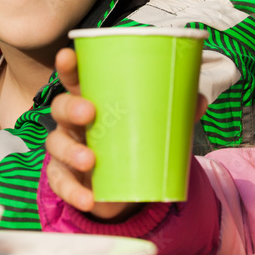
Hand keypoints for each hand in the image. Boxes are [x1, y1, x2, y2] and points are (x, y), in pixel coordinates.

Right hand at [45, 48, 207, 220]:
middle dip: (71, 107)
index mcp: (92, 100)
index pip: (75, 78)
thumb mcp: (153, 126)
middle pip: (61, 108)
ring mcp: (66, 149)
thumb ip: (174, 112)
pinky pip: (61, 182)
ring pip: (56, 144)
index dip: (68, 66)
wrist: (125, 188)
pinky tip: (88, 198)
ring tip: (90, 161)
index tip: (68, 55)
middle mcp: (73, 122)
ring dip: (71, 151)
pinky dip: (72, 191)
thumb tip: (198, 99)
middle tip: (90, 113)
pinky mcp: (66, 178)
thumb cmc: (133, 143)